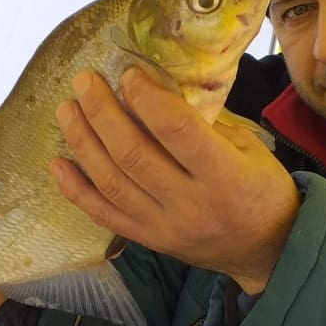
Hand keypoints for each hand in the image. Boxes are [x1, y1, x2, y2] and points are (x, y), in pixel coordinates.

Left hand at [50, 68, 299, 293]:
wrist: (268, 250)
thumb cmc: (262, 190)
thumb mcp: (251, 149)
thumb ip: (207, 123)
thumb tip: (159, 89)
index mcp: (225, 176)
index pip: (177, 131)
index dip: (147, 98)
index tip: (128, 74)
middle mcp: (191, 204)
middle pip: (133, 154)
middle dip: (102, 113)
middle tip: (83, 82)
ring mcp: (166, 227)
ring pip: (112, 183)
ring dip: (83, 144)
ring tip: (66, 111)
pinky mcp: (150, 241)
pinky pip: (105, 216)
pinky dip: (77, 190)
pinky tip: (58, 163)